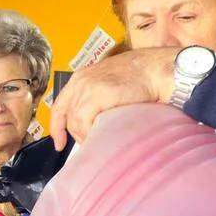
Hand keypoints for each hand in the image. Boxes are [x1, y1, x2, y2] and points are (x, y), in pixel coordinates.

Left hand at [49, 48, 178, 149]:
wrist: (157, 70)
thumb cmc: (141, 78)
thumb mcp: (110, 83)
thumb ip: (97, 97)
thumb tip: (92, 121)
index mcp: (81, 77)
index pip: (60, 105)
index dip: (57, 127)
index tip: (59, 143)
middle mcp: (80, 81)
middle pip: (66, 116)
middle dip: (75, 134)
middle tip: (88, 144)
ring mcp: (88, 87)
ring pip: (74, 121)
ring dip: (84, 135)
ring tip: (98, 142)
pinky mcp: (97, 95)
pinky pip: (83, 121)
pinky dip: (88, 132)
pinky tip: (100, 137)